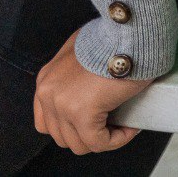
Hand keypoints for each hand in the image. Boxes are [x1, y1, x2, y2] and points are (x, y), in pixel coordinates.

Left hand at [34, 29, 150, 154]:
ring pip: (79, 143)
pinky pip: (99, 142)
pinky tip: (130, 128)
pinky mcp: (82, 113)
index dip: (74, 126)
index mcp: (47, 80)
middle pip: (62, 136)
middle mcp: (48, 93)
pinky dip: (116, 140)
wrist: (128, 33)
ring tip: (124, 125)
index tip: (98, 119)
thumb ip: (78, 67)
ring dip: (104, 138)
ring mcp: (62, 105)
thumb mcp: (84, 48)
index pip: (48, 121)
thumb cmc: (115, 35)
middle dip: (89, 134)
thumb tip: (92, 80)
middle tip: (113, 123)